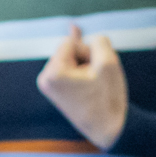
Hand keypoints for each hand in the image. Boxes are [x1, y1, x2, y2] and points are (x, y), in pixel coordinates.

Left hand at [37, 26, 126, 148]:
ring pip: (71, 59)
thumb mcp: (108, 61)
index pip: (70, 42)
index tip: (95, 71)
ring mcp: (49, 86)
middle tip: (96, 80)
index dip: (88, 51)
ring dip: (86, 65)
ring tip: (95, 85)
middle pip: (68, 50)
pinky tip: (76, 42)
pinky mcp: (56, 90)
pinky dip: (77, 63)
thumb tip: (73, 27)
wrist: (110, 130)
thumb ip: (97, 40)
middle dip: (85, 58)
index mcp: (52, 74)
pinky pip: (68, 68)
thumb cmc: (108, 98)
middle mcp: (45, 80)